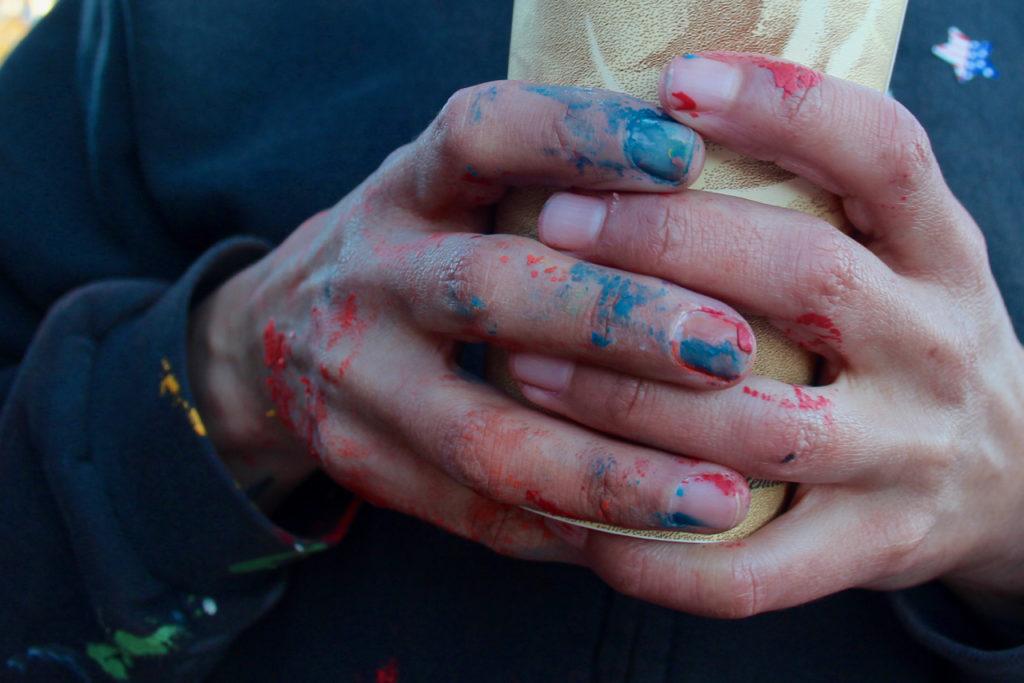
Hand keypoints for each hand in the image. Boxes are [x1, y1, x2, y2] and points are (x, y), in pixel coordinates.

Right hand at [186, 81, 760, 557]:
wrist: (273, 335)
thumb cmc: (412, 250)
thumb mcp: (450, 191)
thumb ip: (546, 185)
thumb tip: (716, 193)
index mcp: (408, 189)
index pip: (482, 136)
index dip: (578, 135)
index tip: (686, 155)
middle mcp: (373, 275)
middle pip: (488, 291)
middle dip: (615, 322)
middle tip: (729, 350)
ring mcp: (356, 381)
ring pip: (482, 438)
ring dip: (607, 474)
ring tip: (719, 498)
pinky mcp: (363, 464)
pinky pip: (474, 514)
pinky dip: (568, 531)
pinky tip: (650, 544)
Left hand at [516, 53, 1023, 612]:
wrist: (1013, 476)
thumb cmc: (907, 341)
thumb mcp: (900, 253)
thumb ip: (816, 198)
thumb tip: (656, 124)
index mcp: (939, 250)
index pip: (884, 153)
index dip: (784, 109)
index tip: (674, 86)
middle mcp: (935, 346)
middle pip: (802, 275)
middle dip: (664, 244)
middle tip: (549, 224)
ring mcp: (906, 459)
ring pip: (759, 427)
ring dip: (628, 398)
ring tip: (526, 369)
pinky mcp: (872, 551)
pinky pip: (756, 575)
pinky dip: (658, 557)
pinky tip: (578, 529)